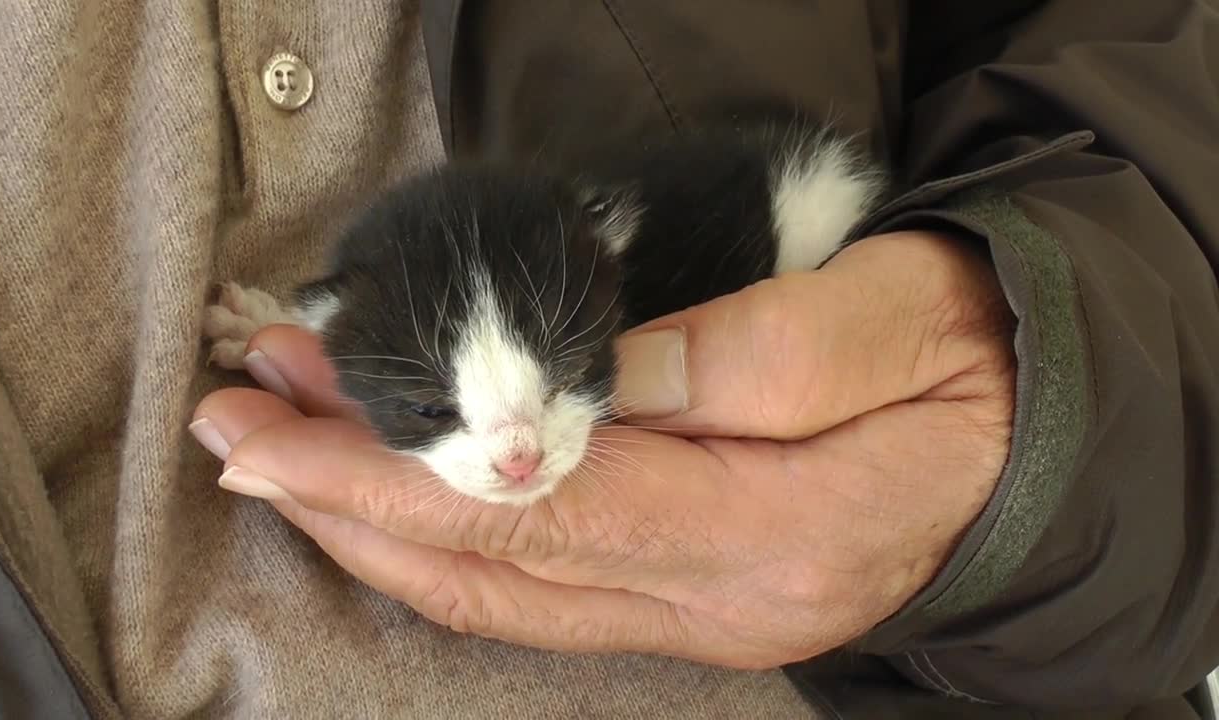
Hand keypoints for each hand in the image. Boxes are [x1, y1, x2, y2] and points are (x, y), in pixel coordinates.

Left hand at [190, 230, 1014, 667]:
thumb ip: (741, 355)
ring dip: (379, 529)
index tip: (277, 423)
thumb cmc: (968, 361)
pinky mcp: (693, 609)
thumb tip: (594, 380)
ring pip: (506, 598)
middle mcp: (727, 605)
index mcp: (780, 529)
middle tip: (239, 431)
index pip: (543, 506)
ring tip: (284, 457)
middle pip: (499, 566)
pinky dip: (448, 553)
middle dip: (349, 502)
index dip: (395, 469)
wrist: (1035, 441)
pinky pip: (543, 601)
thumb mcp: (883, 320)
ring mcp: (706, 622)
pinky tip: (389, 511)